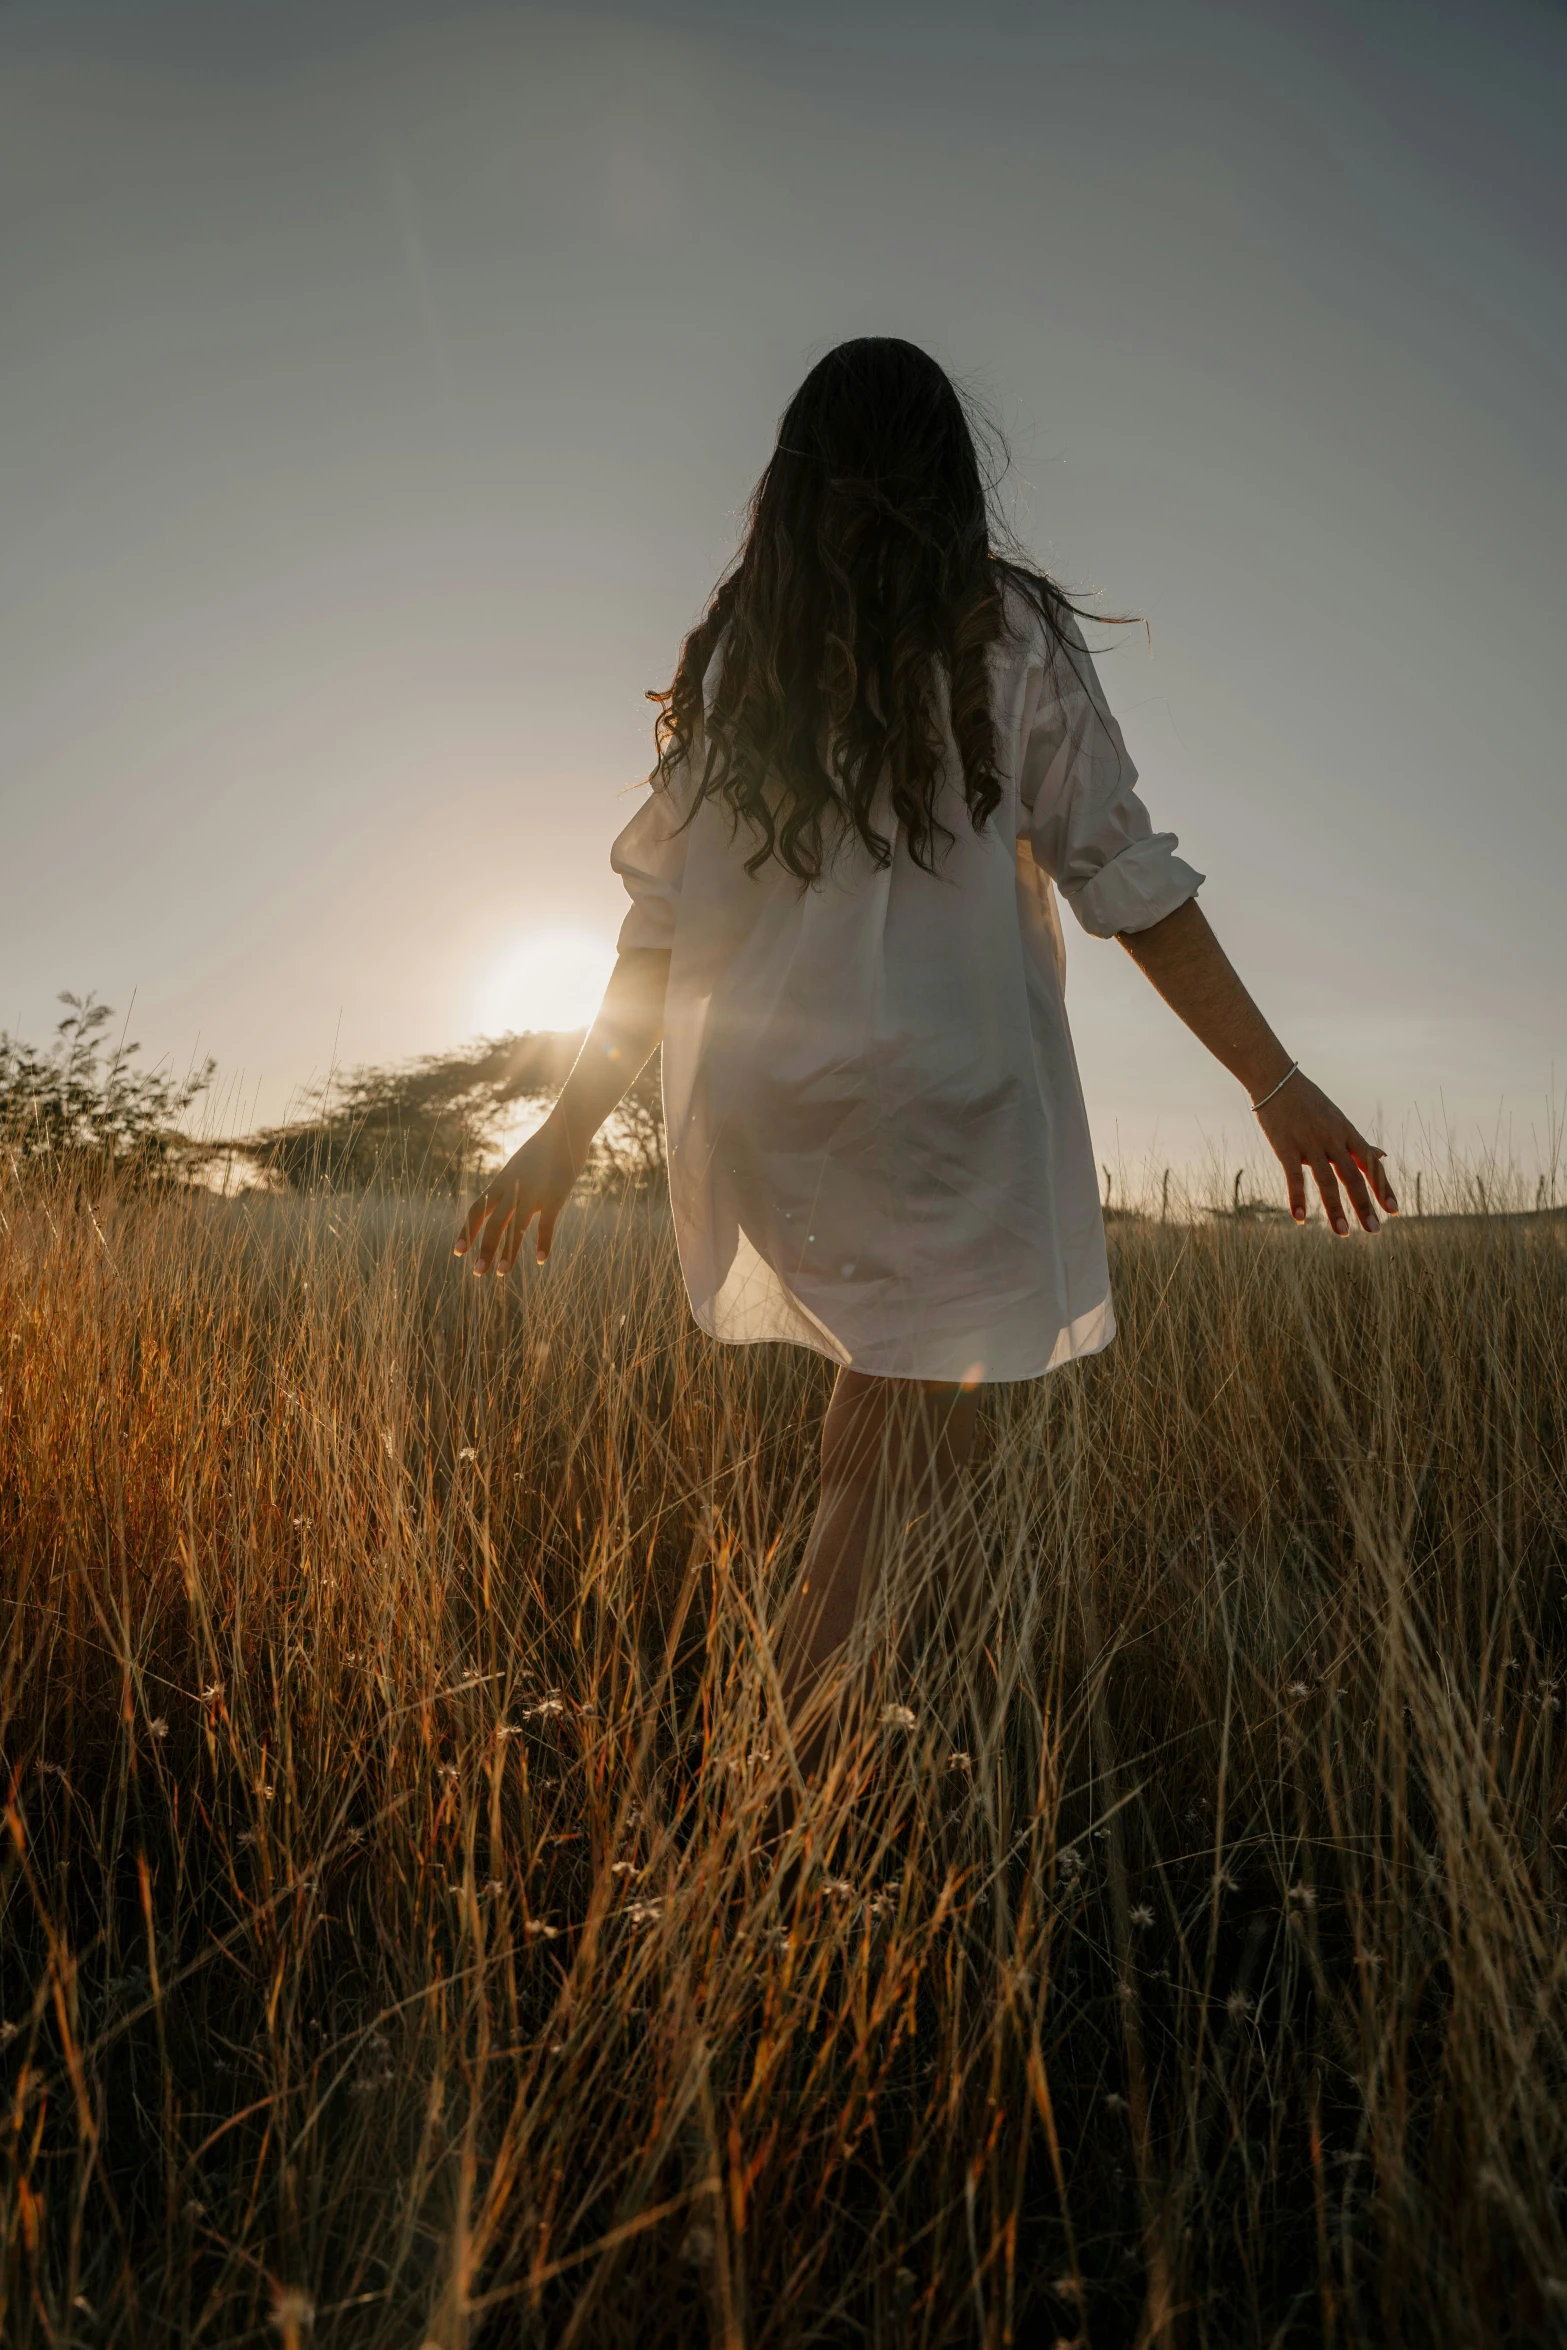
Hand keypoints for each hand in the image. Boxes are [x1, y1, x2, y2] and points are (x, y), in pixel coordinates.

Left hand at [453, 1114, 577, 1274]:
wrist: (565, 1128)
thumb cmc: (545, 1146)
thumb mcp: (521, 1164)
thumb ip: (514, 1182)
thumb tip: (508, 1195)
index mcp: (502, 1182)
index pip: (477, 1210)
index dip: (467, 1231)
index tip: (458, 1251)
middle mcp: (513, 1190)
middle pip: (492, 1224)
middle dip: (484, 1249)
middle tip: (478, 1273)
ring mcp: (533, 1194)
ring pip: (515, 1229)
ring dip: (508, 1253)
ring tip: (502, 1273)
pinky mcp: (554, 1197)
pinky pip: (545, 1226)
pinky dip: (542, 1244)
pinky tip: (540, 1260)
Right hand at [1255, 1072, 1397, 1234]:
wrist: (1276, 1080)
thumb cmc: (1309, 1102)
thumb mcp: (1339, 1120)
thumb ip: (1359, 1143)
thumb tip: (1383, 1156)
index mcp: (1347, 1133)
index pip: (1371, 1165)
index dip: (1383, 1188)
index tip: (1394, 1211)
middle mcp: (1333, 1139)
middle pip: (1353, 1176)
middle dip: (1365, 1205)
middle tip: (1374, 1230)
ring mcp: (1309, 1143)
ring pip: (1326, 1181)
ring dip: (1335, 1209)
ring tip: (1342, 1232)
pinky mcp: (1285, 1146)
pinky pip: (1293, 1176)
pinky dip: (1297, 1198)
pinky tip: (1299, 1218)